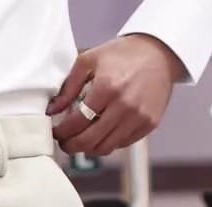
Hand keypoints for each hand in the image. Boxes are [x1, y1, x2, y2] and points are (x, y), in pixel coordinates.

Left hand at [48, 34, 185, 157]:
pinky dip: (109, 142)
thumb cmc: (123, 54)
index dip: (62, 133)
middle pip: (89, 141)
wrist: (159, 52)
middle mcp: (124, 106)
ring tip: (82, 139)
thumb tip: (53, 110)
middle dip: (72, 146)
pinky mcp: (149, 124)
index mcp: (107, 87)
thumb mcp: (90, 60)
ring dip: (89, 148)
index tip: (56, 133)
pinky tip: (103, 132)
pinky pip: (122, 144)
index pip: (77, 123)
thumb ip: (69, 86)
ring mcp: (138, 117)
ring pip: (106, 148)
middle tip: (65, 143)